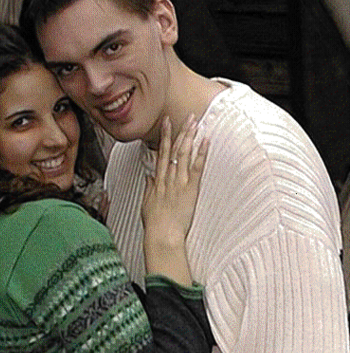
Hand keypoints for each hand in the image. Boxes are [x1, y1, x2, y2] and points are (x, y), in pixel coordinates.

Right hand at [141, 114, 207, 282]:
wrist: (162, 236)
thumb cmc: (154, 224)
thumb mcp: (147, 203)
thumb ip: (149, 188)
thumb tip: (150, 177)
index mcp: (158, 180)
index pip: (161, 153)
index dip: (164, 136)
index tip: (167, 122)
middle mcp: (168, 177)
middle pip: (173, 149)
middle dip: (180, 131)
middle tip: (187, 116)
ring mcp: (179, 182)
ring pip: (183, 153)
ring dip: (189, 136)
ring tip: (195, 122)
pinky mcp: (190, 189)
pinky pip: (196, 167)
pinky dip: (201, 153)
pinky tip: (205, 141)